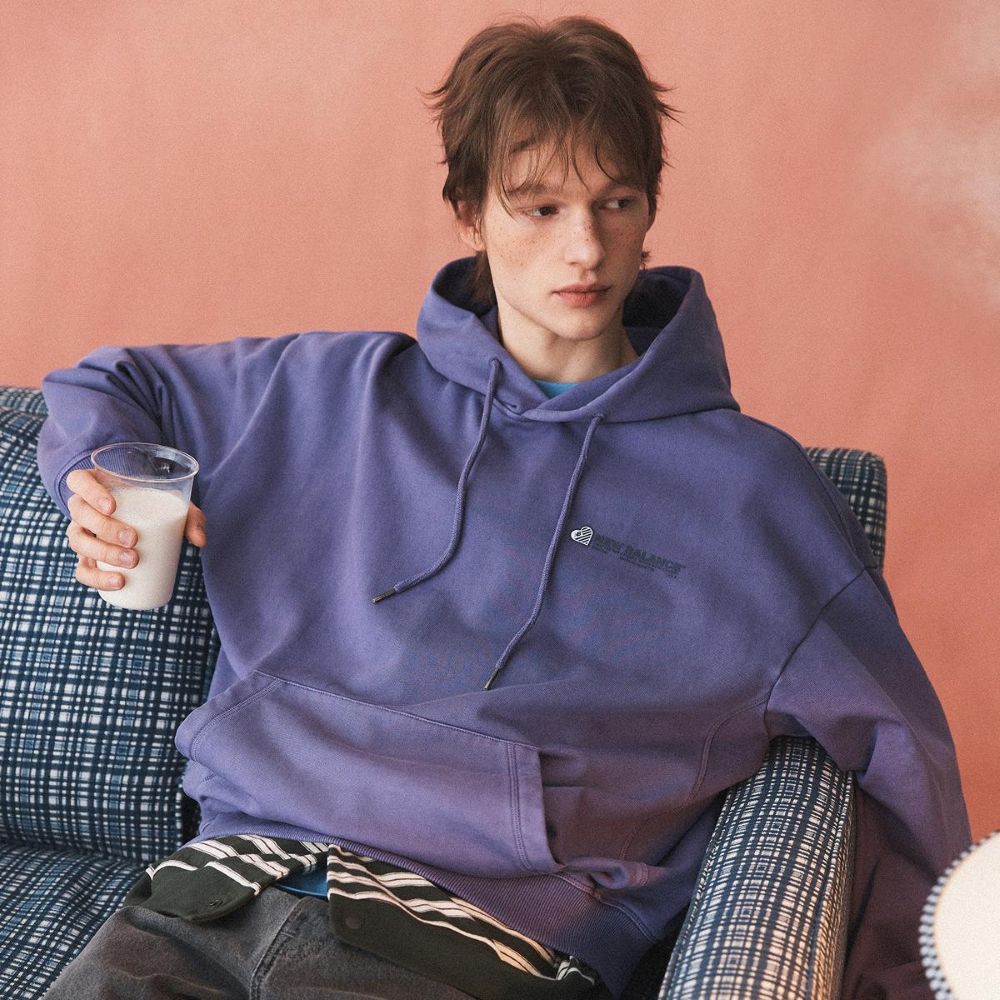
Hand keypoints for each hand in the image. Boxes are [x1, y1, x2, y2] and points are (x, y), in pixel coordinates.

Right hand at [65, 468, 206, 590]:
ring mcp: (82, 533)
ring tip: (132, 562)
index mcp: (95, 485)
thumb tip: (200, 541)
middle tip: (133, 539)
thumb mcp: (174, 505)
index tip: (112, 507)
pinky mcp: (87, 558)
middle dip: (105, 528)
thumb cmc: (156, 507)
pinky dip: (97, 578)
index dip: (90, 492)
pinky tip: (118, 582)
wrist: (147, 523)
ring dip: (103, 553)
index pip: (78, 480)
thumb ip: (190, 518)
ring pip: (79, 542)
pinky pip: (82, 570)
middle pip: (80, 514)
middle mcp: (82, 508)